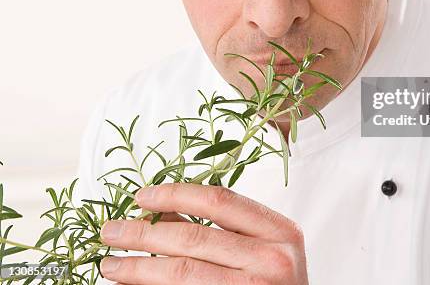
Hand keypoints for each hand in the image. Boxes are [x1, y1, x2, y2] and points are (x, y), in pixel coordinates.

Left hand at [99, 183, 308, 284]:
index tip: (142, 196)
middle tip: (111, 230)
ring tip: (110, 263)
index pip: (219, 201)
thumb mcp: (263, 247)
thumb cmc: (277, 284)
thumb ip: (220, 226)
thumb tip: (163, 208)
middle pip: (193, 237)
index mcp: (279, 232)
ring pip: (182, 273)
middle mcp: (271, 260)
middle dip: (143, 233)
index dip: (175, 193)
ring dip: (138, 266)